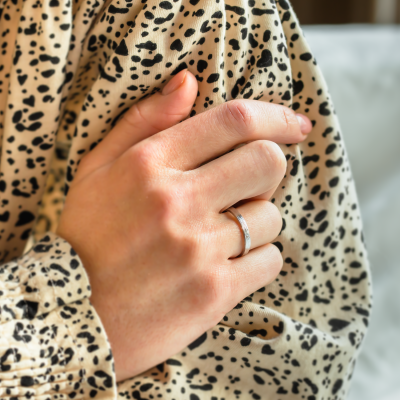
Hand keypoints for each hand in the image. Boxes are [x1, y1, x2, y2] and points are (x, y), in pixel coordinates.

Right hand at [56, 69, 311, 381]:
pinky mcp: (214, 293)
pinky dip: (258, 259)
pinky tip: (227, 264)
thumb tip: (189, 80)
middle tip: (245, 185)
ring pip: (271, 217)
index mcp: (149, 164)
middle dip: (268, 170)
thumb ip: (144, 120)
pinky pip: (269, 260)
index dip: (276, 117)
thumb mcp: (97, 169)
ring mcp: (198, 250)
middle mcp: (177, 202)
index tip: (296, 126)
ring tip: (221, 235)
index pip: (234, 121)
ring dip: (256, 221)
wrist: (74, 316)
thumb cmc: (86, 238)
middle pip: (268, 162)